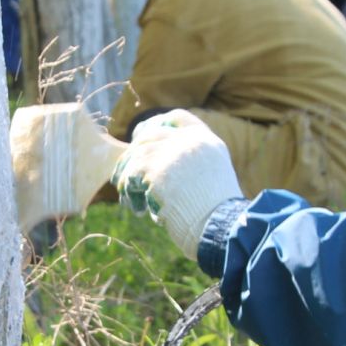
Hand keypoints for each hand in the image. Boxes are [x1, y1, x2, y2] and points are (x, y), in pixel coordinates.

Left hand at [110, 110, 242, 258]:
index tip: (142, 135)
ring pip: (136, 155)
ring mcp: (173, 153)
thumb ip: (191, 163)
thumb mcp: (212, 176)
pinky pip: (131, 175)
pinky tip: (137, 208)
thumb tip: (157, 165)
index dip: (157, 124)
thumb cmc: (217, 214)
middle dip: (134, 152)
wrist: (221, 228)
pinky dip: (129, 192)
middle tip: (124, 171)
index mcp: (207, 141)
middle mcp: (190, 141)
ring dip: (128, 177)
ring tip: (130, 198)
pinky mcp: (157, 171)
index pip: (177, 117)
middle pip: (150, 135)